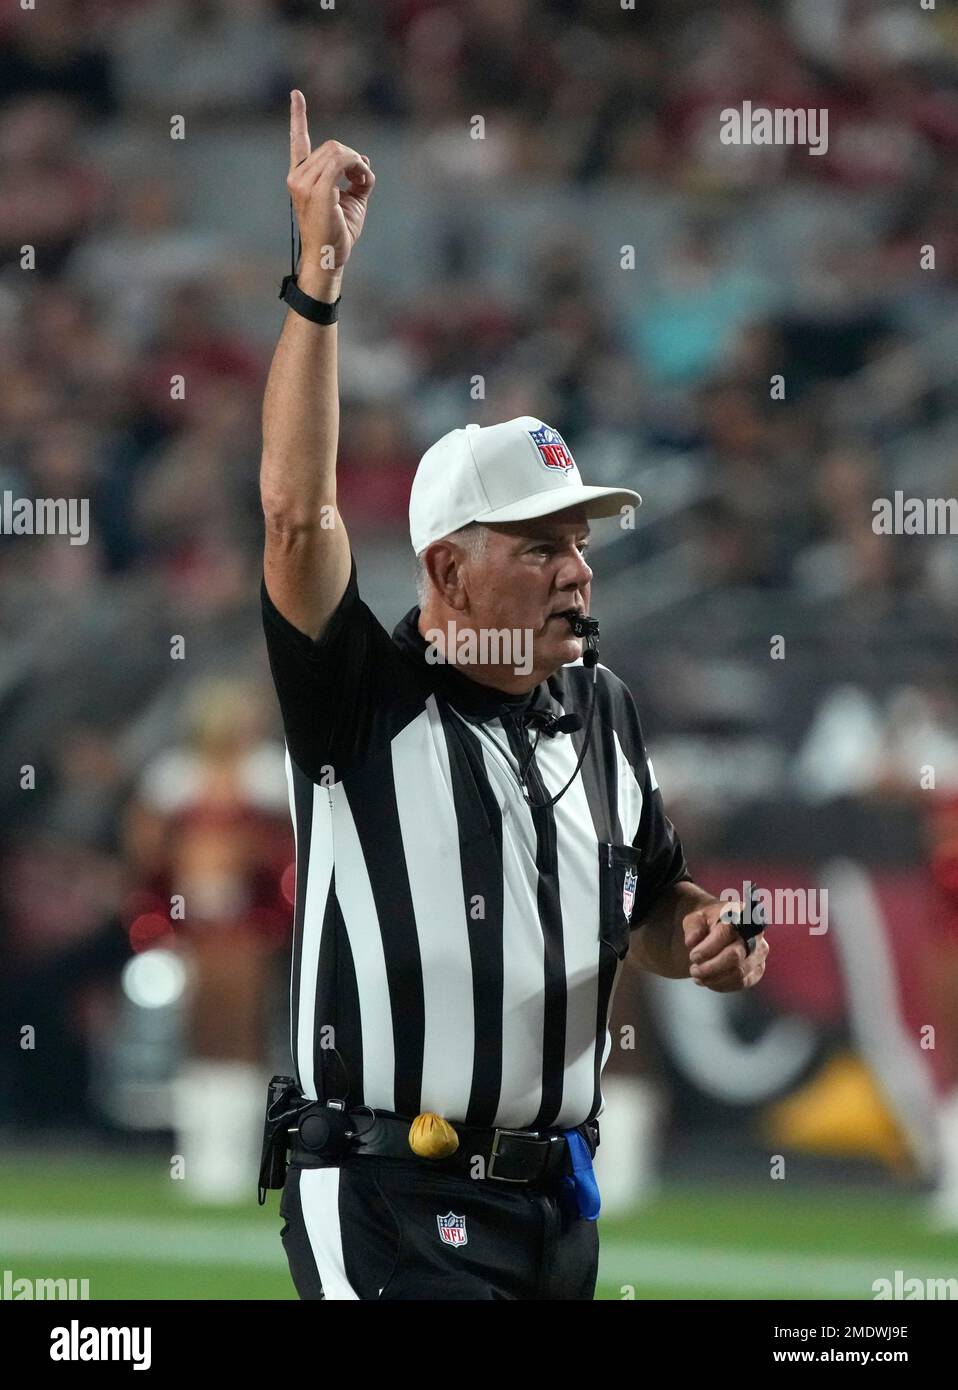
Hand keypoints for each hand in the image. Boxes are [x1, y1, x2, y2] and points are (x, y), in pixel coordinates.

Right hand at [286, 90, 374, 273]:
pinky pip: (341, 162)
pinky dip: (358, 168)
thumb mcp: (352, 200)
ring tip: (362, 184)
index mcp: (301, 177)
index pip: (298, 142)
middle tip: (362, 180)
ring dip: (358, 164)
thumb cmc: (338, 233)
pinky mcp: (317, 191)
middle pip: (332, 146)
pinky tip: (363, 181)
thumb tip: (363, 161)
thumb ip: (356, 177)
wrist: (329, 258)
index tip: (296, 94)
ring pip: (338, 151)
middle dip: (353, 158)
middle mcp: (298, 177)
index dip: (298, 117)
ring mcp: (304, 183)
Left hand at [681, 900, 767, 991]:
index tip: (693, 956)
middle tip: (694, 970)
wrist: (720, 929)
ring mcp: (759, 953)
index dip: (708, 948)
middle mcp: (755, 934)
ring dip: (715, 978)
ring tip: (698, 977)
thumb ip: (693, 927)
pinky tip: (709, 982)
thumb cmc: (708, 923)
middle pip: (735, 956)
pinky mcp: (758, 969)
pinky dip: (723, 985)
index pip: (726, 933)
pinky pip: (743, 982)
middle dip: (711, 967)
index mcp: (739, 915)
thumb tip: (691, 941)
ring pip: (739, 973)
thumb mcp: (695, 919)